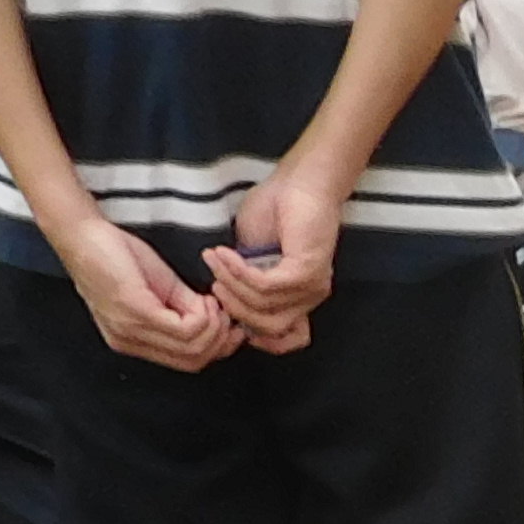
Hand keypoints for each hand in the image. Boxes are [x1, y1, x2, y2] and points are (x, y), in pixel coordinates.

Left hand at [53, 209, 234, 371]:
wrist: (81, 233)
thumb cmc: (114, 253)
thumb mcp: (159, 287)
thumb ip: (184, 308)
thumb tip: (215, 318)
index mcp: (133, 340)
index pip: (185, 362)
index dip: (216, 348)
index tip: (229, 326)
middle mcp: (129, 341)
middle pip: (192, 361)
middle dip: (220, 340)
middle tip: (225, 314)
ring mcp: (130, 328)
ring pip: (192, 348)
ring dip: (214, 325)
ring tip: (213, 303)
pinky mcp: (134, 310)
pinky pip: (184, 328)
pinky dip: (204, 315)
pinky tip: (202, 299)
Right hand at [207, 151, 352, 352]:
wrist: (299, 183)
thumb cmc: (274, 213)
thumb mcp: (250, 256)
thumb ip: (244, 282)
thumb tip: (223, 302)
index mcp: (297, 299)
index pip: (286, 340)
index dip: (253, 335)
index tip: (222, 311)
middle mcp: (308, 298)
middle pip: (266, 328)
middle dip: (231, 306)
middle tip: (212, 279)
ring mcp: (311, 286)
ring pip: (262, 308)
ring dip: (230, 284)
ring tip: (214, 259)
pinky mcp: (306, 271)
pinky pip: (265, 286)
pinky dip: (238, 272)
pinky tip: (225, 254)